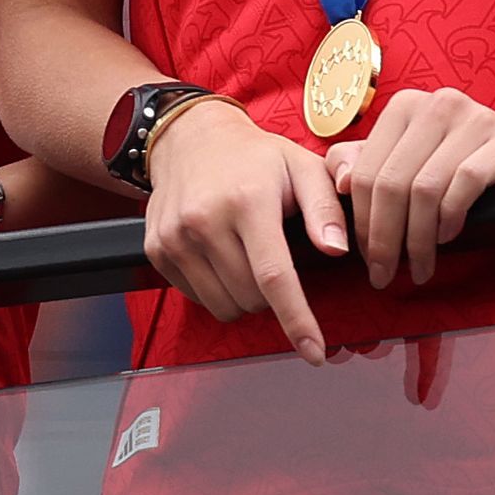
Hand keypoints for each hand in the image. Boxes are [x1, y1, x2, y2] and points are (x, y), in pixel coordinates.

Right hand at [144, 103, 351, 359]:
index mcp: (248, 202)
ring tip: (252, 255)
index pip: (275, 276)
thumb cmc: (258, 157)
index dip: (297, 320)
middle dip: (275, 295)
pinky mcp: (156, 251)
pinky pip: (197, 298)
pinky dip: (219, 290)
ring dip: (247, 297)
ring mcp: (175, 239)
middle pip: (250, 298)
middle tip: (279, 257)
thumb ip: (325, 210)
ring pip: (223, 306)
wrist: (191, 140)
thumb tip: (337, 251)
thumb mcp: (304, 168)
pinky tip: (225, 256)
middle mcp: (204, 222)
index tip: (315, 353)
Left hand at [324, 87, 494, 290]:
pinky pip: (467, 182)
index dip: (362, 224)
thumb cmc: (447, 164)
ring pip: (427, 188)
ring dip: (418, 239)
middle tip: (385, 274)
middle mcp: (440, 103)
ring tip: (419, 266)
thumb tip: (342, 183)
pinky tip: (447, 235)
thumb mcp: (398, 160)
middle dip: (386, 239)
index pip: (368, 172)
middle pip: (394, 183)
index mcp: (406, 105)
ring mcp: (478, 117)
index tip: (366, 260)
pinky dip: (451, 216)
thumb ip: (357, 165)